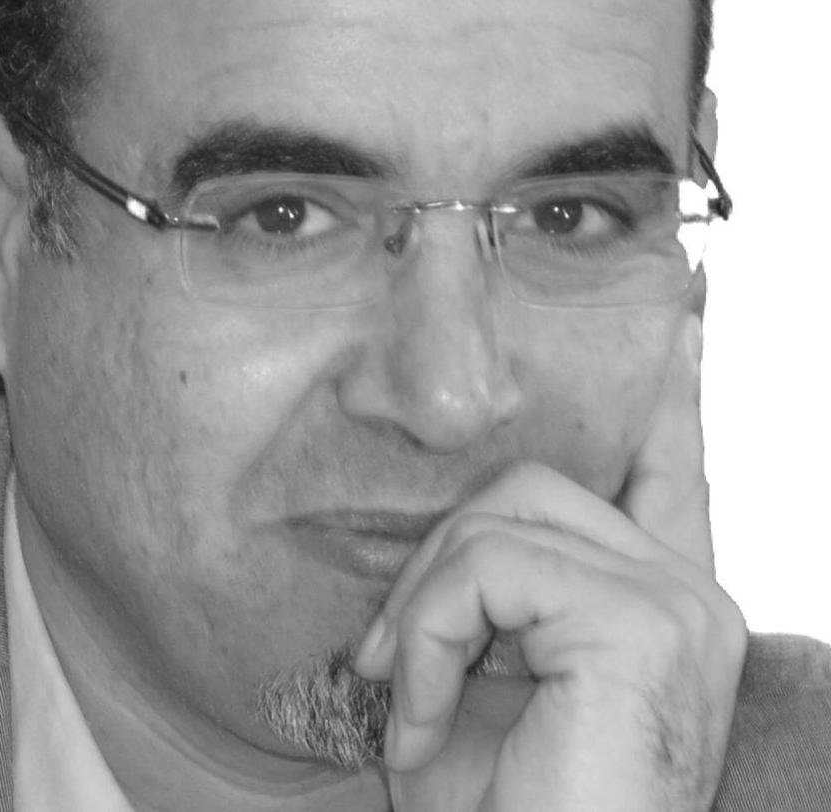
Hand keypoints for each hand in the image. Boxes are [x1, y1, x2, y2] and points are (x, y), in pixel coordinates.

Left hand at [353, 317, 747, 810]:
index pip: (668, 469)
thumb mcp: (469, 677)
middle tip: (387, 665)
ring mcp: (677, 604)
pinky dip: (429, 641)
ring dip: (420, 615)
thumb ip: (479, 589)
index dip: (667, 393)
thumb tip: (444, 519)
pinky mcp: (645, 624)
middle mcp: (686, 592)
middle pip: (527, 485)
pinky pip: (487, 568)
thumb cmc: (495, 811)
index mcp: (652, 600)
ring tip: (407, 706)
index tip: (678, 311)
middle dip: (433, 565)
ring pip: (497, 518)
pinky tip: (423, 719)